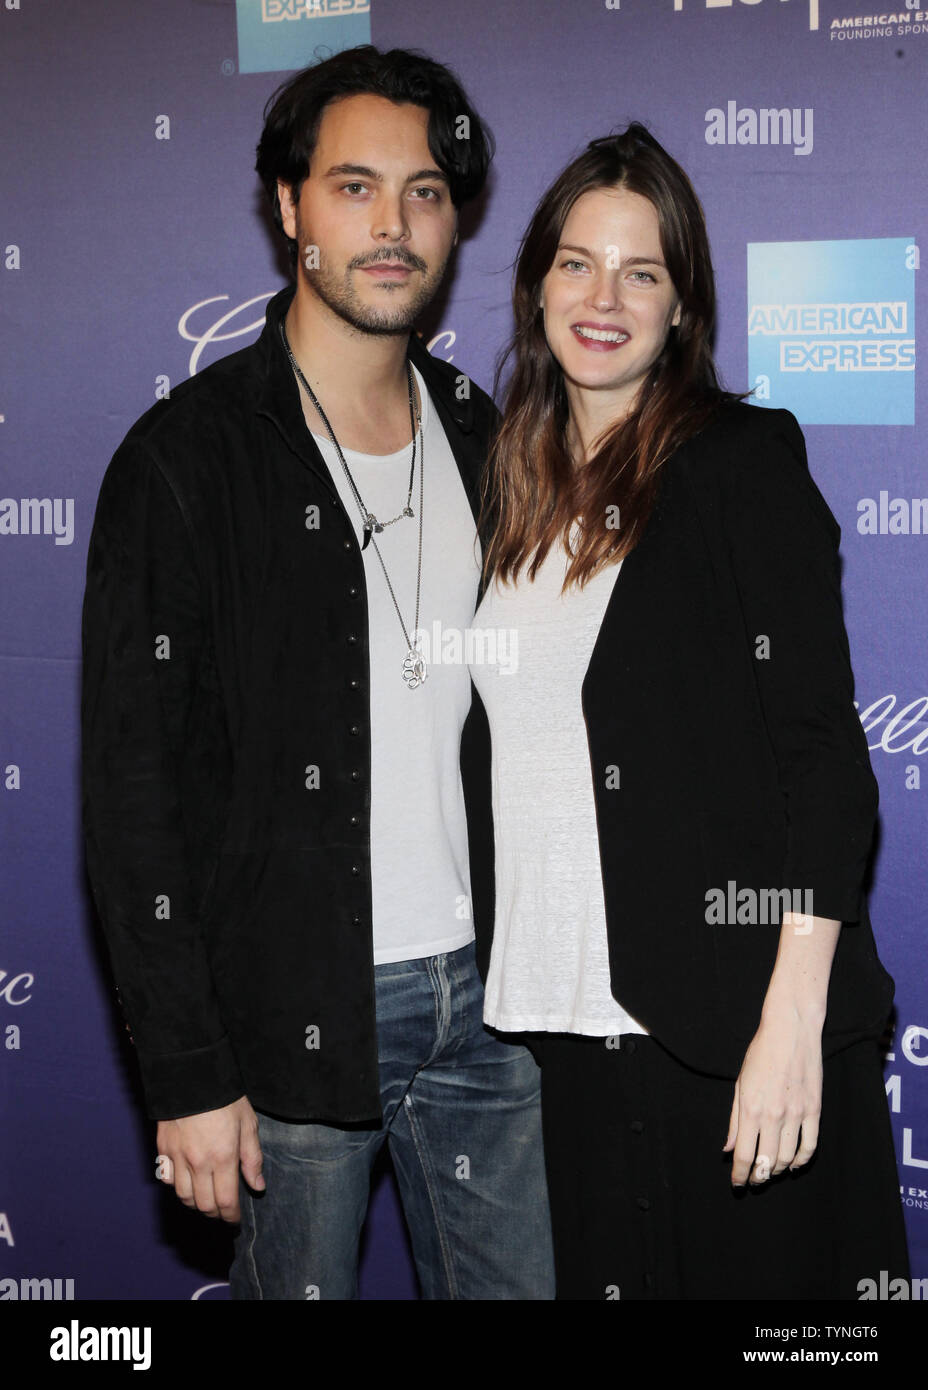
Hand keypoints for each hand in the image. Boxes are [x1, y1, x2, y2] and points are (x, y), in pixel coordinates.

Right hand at [155, 1095, 263, 1221]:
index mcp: (222, 1157)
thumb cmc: (225, 1097)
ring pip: (183, 1197)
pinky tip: (188, 1183)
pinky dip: (178, 1188)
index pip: (225, 1201)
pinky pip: (168, 1180)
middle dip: (215, 1214)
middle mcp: (198, 1162)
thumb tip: (257, 1185)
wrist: (192, 1074)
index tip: (235, 1221)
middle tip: (223, 1212)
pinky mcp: (163, 1148)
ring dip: (196, 1204)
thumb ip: (252, 1158)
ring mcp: (177, 1157)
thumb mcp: (248, 1123)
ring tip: (206, 1201)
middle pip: (203, 1204)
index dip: (231, 1216)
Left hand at [723, 1008, 822, 1187]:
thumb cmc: (761, 1054)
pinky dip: (801, 1160)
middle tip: (753, 1179)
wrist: (790, 1031)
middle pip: (767, 1162)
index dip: (740, 1175)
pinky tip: (793, 1163)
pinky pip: (810, 1146)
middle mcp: (774, 1115)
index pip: (745, 1155)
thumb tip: (728, 1149)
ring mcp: (797, 1114)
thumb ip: (735, 1120)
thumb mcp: (740, 1084)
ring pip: (787, 1157)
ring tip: (769, 1171)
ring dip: (777, 1170)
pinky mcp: (814, 1110)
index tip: (737, 1183)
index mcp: (751, 1109)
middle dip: (758, 1176)